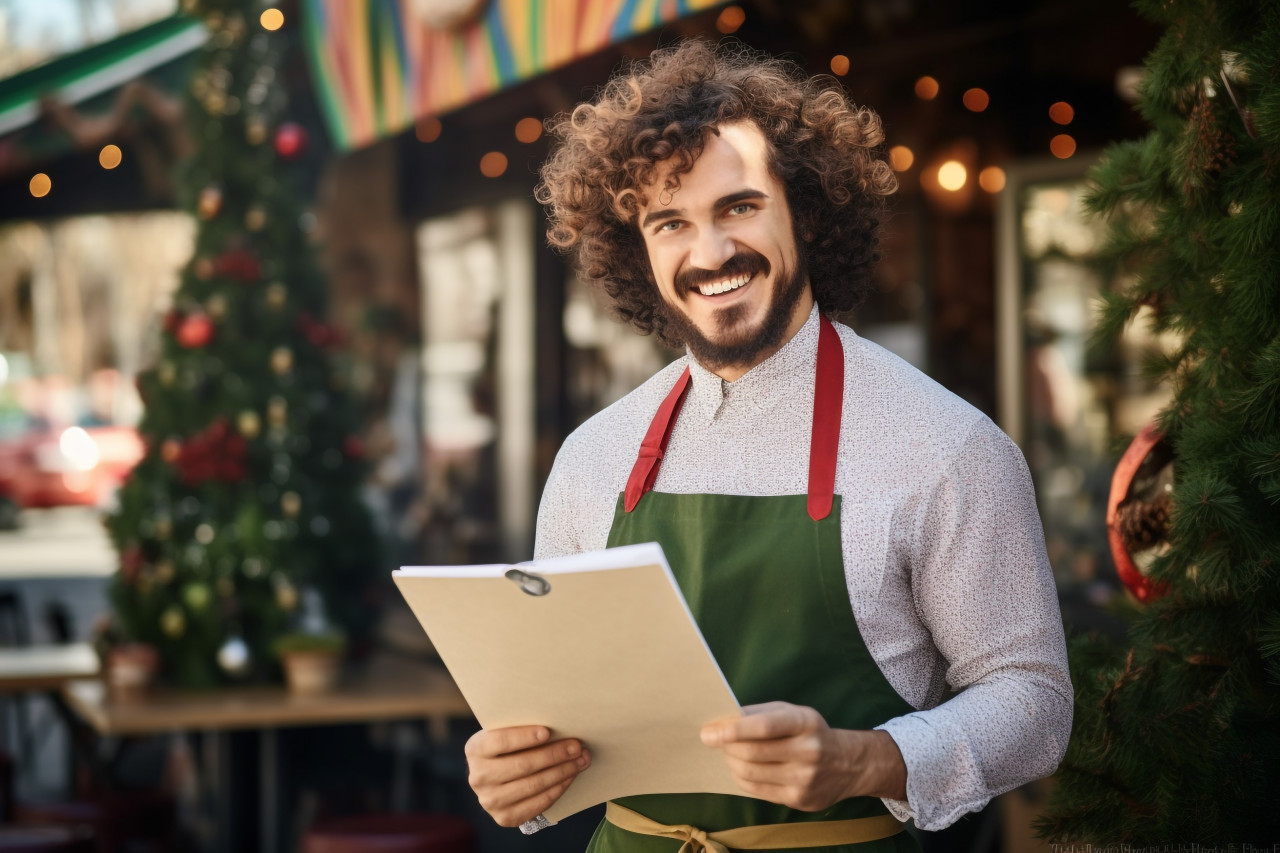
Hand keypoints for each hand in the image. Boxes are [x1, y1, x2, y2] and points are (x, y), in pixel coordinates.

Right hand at [464, 725, 590, 826]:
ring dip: (562, 772)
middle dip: (554, 754)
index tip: (547, 731)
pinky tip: (569, 777)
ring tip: (580, 760)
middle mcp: (478, 778)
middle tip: (577, 746)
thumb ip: (521, 728)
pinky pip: (538, 804)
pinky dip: (558, 788)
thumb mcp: (504, 733)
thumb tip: (559, 723)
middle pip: (522, 765)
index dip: (524, 737)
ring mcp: (490, 801)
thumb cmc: (508, 748)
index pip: (500, 741)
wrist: (495, 778)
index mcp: (475, 750)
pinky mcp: (505, 817)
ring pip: (533, 785)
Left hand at [700, 702, 906, 810]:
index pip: (764, 727)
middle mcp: (808, 751)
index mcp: (805, 723)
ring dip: (731, 762)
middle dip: (726, 747)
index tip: (709, 732)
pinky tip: (741, 768)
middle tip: (715, 740)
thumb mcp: (793, 712)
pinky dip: (741, 778)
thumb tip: (723, 720)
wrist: (848, 764)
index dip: (733, 730)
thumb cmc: (810, 732)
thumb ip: (760, 714)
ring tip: (729, 753)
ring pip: (750, 773)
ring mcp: (805, 779)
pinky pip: (757, 790)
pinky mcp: (799, 799)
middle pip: (752, 753)